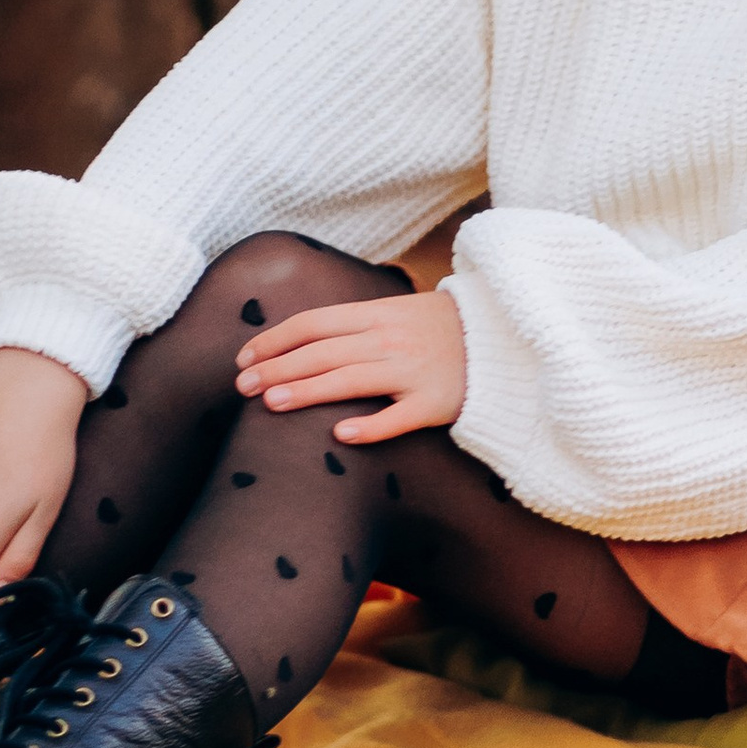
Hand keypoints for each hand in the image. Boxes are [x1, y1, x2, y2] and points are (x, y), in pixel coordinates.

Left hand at [236, 285, 468, 442]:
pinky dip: (371, 426)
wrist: (503, 341)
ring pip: (350, 380)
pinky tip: (341, 435)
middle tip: (242, 387)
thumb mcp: (399, 311)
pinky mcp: (435, 403)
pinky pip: (398, 417)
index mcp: (378, 314)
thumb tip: (301, 338)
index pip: (313, 323)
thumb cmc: (442, 330)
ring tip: (271, 403)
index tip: (244, 358)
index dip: (274, 339)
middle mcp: (390, 340)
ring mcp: (413, 371)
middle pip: (322, 352)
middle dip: (277, 368)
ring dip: (307, 391)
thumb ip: (355, 324)